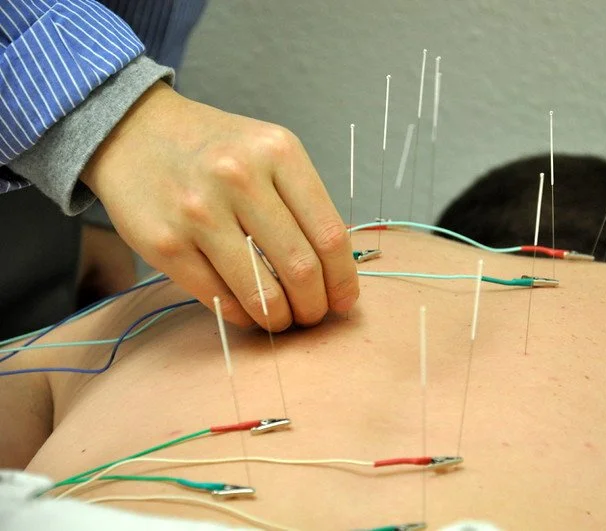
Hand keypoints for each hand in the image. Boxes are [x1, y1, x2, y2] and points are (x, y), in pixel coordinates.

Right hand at [80, 82, 358, 330]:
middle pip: (301, 268)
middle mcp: (240, 178)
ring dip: (280, 318)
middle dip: (314, 306)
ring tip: (282, 319)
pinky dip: (241, 315)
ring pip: (262, 292)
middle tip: (312, 315)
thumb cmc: (216, 150)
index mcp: (279, 153)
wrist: (134, 131)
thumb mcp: (269, 153)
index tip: (344, 301)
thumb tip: (334, 274)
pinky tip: (247, 311)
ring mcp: (199, 212)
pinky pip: (219, 298)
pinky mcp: (165, 243)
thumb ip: (303, 203)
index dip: (343, 280)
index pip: (330, 235)